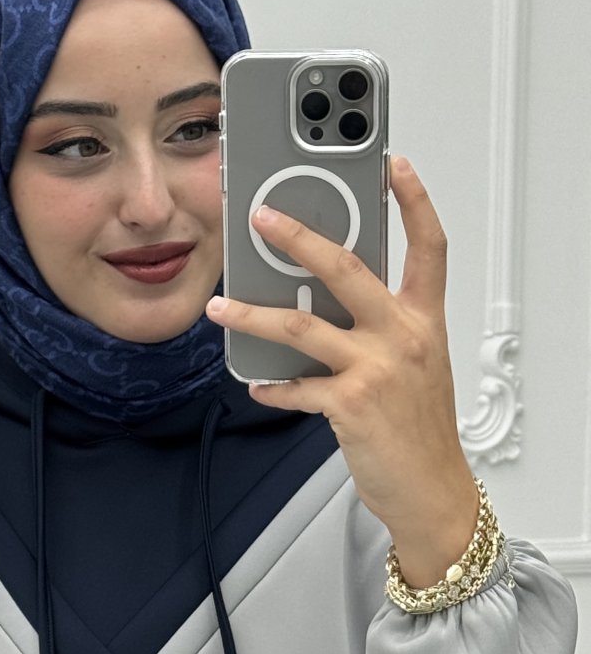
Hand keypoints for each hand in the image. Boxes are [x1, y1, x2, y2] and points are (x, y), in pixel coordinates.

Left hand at [205, 156, 478, 587]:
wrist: (432, 490)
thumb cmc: (420, 431)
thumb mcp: (415, 366)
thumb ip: (380, 329)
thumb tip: (323, 305)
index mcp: (423, 320)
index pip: (428, 246)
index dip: (413, 200)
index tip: (392, 164)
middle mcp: (403, 336)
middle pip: (347, 268)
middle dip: (299, 237)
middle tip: (262, 217)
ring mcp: (376, 369)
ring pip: (301, 324)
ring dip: (252, 314)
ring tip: (221, 307)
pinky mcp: (350, 405)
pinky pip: (296, 386)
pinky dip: (271, 386)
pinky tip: (257, 384)